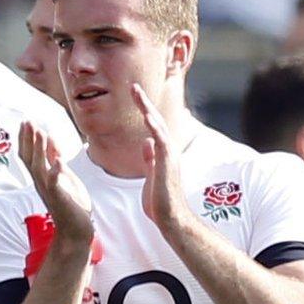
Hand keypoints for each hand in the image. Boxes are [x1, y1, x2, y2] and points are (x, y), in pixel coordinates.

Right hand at [19, 121, 94, 245]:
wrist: (75, 230)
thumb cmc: (71, 203)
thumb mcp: (64, 175)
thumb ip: (56, 158)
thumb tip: (50, 138)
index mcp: (42, 177)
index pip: (29, 155)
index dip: (27, 139)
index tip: (27, 121)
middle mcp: (41, 183)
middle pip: (29, 158)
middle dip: (28, 140)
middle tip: (27, 121)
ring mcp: (49, 190)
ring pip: (39, 168)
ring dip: (39, 150)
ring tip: (40, 133)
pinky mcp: (60, 198)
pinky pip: (55, 185)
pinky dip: (55, 173)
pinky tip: (58, 162)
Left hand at [132, 84, 188, 231]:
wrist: (170, 218)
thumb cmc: (160, 202)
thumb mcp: (150, 175)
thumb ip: (149, 158)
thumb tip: (146, 143)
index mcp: (162, 153)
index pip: (152, 127)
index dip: (143, 111)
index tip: (134, 96)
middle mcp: (167, 150)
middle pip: (155, 120)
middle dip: (144, 103)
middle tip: (133, 86)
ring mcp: (169, 155)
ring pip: (157, 125)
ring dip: (147, 108)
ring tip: (137, 92)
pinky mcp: (167, 162)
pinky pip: (161, 139)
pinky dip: (154, 126)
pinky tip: (146, 115)